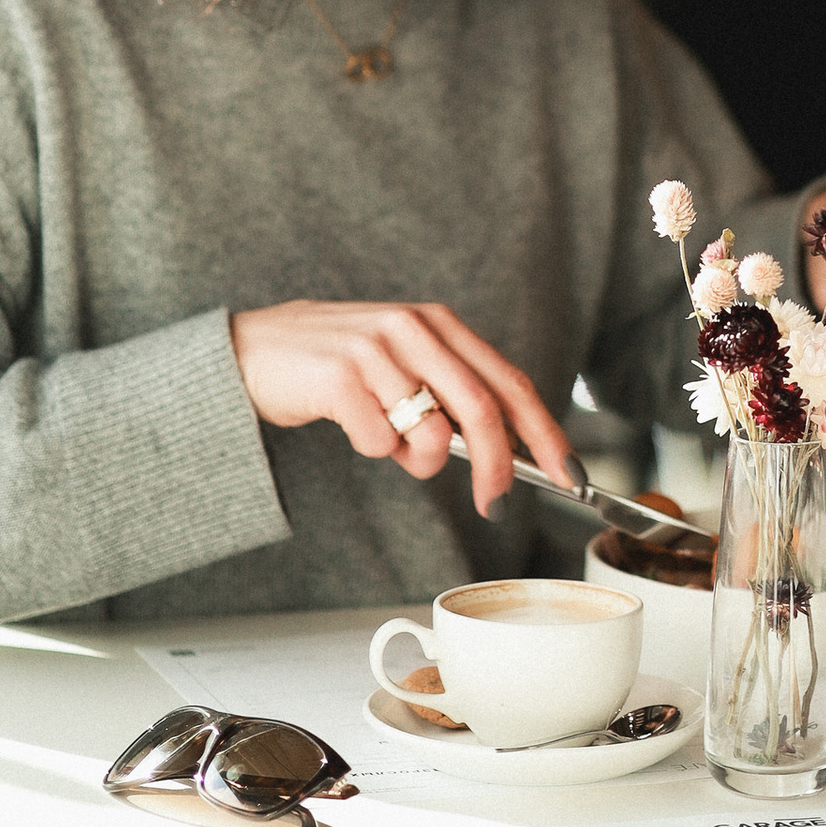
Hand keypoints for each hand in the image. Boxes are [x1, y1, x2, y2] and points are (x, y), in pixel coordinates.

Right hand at [227, 299, 570, 517]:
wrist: (256, 351)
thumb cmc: (340, 367)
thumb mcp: (403, 364)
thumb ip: (449, 395)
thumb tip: (503, 453)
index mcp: (438, 324)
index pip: (509, 381)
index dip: (544, 430)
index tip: (568, 472)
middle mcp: (414, 328)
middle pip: (482, 410)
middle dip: (497, 467)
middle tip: (494, 502)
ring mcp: (375, 349)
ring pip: (429, 435)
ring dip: (414, 459)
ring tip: (385, 438)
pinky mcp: (339, 375)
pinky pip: (379, 443)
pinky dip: (373, 450)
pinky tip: (348, 423)